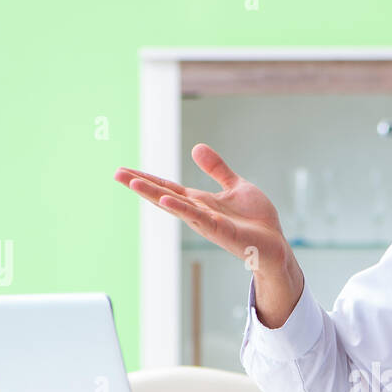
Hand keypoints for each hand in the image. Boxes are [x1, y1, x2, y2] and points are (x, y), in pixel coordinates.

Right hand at [115, 145, 304, 325]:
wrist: (274, 244)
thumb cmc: (255, 220)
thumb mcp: (235, 186)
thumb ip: (217, 169)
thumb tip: (196, 147)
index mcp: (200, 202)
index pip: (168, 188)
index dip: (147, 179)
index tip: (124, 171)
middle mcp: (198, 213)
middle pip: (164, 195)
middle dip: (141, 185)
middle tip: (116, 173)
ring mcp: (207, 223)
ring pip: (176, 206)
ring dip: (154, 195)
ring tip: (133, 183)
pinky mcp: (222, 231)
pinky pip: (198, 218)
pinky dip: (181, 209)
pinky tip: (165, 200)